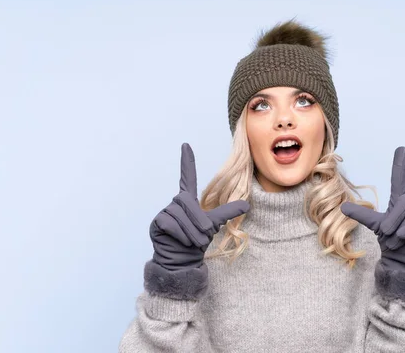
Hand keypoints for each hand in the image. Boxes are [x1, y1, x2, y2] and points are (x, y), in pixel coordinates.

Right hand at [149, 143, 249, 270]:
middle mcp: (176, 203)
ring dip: (191, 232)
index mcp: (189, 200)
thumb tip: (246, 205)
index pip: (188, 177)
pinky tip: (181, 242)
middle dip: (198, 221)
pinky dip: (181, 235)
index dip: (187, 162)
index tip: (185, 145)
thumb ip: (226, 213)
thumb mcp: (213, 224)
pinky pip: (171, 224)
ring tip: (192, 242)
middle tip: (202, 237)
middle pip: (188, 202)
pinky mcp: (157, 222)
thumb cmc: (196, 241)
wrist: (182, 260)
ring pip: (180, 215)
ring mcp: (165, 211)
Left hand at [341, 147, 404, 271]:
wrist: (403, 262)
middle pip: (401, 202)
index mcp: (398, 201)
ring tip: (397, 241)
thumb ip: (361, 215)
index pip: (399, 179)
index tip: (401, 148)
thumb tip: (342, 206)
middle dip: (391, 220)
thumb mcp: (374, 225)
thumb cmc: (392, 241)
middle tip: (386, 234)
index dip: (400, 164)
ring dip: (397, 233)